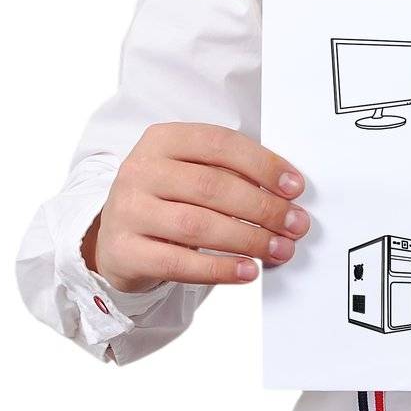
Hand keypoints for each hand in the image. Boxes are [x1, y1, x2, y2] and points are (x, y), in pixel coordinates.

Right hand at [81, 122, 310, 292]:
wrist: (115, 237)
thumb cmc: (167, 199)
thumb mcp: (190, 172)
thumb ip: (230, 174)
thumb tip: (285, 195)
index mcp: (163, 139)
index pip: (220, 144)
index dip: (263, 165)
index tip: (295, 188)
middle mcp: (141, 170)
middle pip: (212, 186)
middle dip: (263, 207)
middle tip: (295, 224)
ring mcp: (128, 210)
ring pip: (198, 225)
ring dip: (248, 239)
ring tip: (279, 249)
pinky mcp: (125, 251)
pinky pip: (178, 263)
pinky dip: (219, 269)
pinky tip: (247, 271)